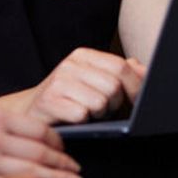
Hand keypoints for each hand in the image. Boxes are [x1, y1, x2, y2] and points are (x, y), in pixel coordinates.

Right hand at [23, 48, 145, 123]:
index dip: (135, 87)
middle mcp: (70, 64)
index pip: (122, 67)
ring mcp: (58, 81)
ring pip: (100, 102)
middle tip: (104, 110)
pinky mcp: (48, 101)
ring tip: (89, 115)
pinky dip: (83, 122)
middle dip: (115, 104)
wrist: (31, 113)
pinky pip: (82, 114)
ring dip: (99, 115)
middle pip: (113, 86)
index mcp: (84, 55)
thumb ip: (122, 75)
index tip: (137, 102)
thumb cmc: (71, 102)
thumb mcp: (97, 84)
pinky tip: (75, 121)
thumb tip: (146, 71)